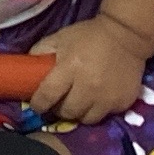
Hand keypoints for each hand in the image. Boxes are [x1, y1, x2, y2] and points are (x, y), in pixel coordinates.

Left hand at [14, 12, 148, 125]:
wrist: (127, 35)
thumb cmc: (89, 36)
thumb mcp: (60, 38)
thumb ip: (40, 53)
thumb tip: (25, 72)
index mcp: (70, 67)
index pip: (47, 96)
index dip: (39, 104)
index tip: (38, 104)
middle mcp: (89, 86)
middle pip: (67, 112)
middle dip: (59, 109)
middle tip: (60, 101)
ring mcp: (108, 97)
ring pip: (86, 119)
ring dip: (79, 112)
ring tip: (80, 101)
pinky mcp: (123, 102)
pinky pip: (105, 115)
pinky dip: (99, 109)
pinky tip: (99, 97)